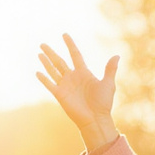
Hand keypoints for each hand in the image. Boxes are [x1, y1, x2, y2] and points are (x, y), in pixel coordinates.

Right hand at [37, 34, 119, 152]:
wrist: (96, 119)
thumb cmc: (103, 103)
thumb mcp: (108, 84)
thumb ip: (110, 69)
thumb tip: (117, 56)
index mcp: (84, 73)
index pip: (75, 55)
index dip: (70, 44)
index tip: (64, 35)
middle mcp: (73, 78)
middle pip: (60, 61)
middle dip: (51, 53)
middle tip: (42, 44)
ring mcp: (65, 86)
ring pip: (53, 70)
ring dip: (46, 62)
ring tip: (39, 53)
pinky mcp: (60, 95)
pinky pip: (50, 84)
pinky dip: (44, 79)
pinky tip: (37, 72)